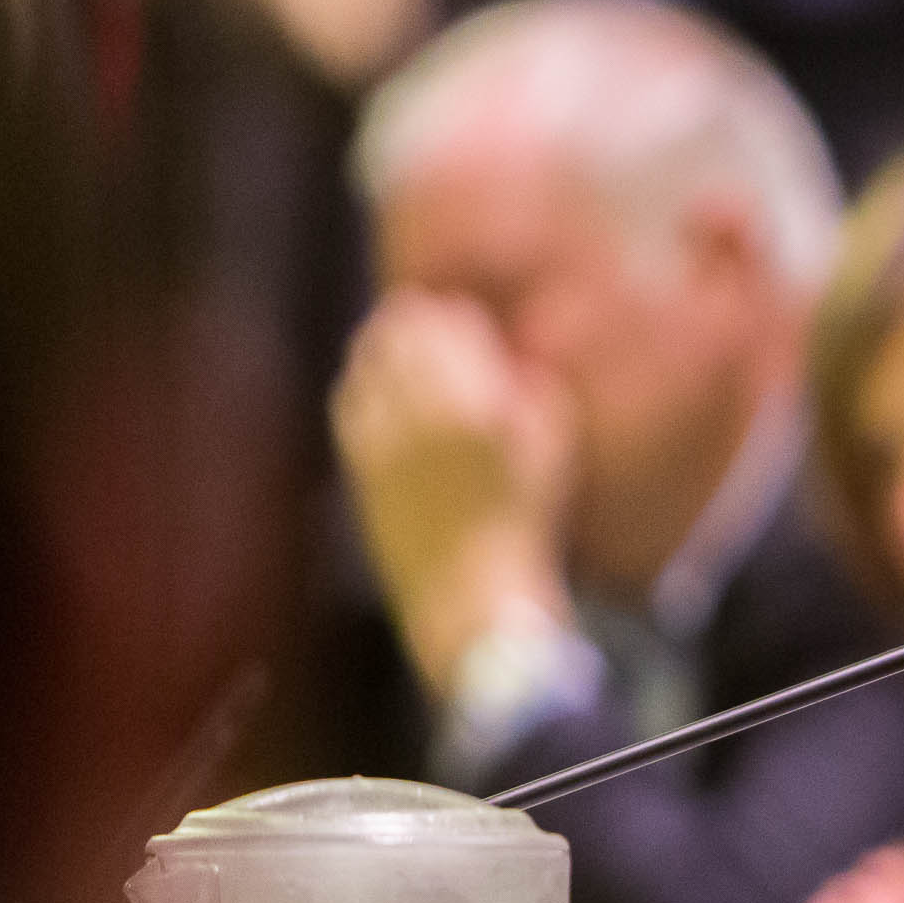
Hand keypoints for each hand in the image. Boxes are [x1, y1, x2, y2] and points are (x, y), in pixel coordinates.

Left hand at [330, 286, 575, 696]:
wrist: (471, 589)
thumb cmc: (526, 520)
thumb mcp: (553, 448)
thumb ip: (538, 389)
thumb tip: (516, 357)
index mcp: (474, 403)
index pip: (451, 326)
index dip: (456, 314)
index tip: (464, 314)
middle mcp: (421, 412)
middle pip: (401, 334)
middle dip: (414, 318)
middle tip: (427, 313)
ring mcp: (383, 436)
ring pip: (368, 362)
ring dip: (382, 343)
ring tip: (395, 337)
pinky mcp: (359, 461)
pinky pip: (350, 401)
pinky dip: (360, 381)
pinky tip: (371, 382)